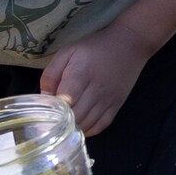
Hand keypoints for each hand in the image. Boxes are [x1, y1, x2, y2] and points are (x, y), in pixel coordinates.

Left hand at [40, 25, 155, 137]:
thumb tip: (44, 97)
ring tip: (63, 125)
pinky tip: (79, 127)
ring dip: (73, 128)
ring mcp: (108, 99)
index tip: (44, 111)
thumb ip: (51, 73)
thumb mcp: (68, 52)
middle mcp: (97, 90)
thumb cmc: (95, 46)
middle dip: (61, 122)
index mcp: (82, 73)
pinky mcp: (117, 105)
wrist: (130, 44)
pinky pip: (101, 126)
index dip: (54, 109)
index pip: (66, 100)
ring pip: (87, 124)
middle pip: (76, 116)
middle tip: (50, 120)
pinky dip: (88, 131)